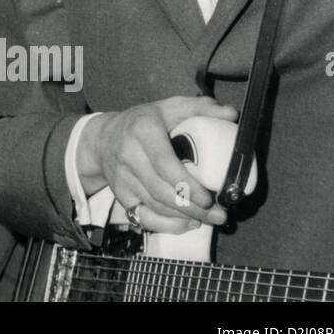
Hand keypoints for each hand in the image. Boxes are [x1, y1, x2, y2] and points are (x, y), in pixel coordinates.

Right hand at [79, 96, 237, 233]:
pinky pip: (142, 216)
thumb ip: (200, 108)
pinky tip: (187, 224)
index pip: (163, 162)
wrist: (102, 138)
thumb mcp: (168, 107)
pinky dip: (166, 225)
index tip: (208, 197)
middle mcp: (128, 155)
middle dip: (192, 207)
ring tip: (210, 219)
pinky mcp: (120, 195)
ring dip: (184, 217)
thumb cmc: (143, 122)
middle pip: (160, 189)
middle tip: (219, 214)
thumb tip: (231, 114)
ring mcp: (122, 178)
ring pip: (154, 205)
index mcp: (142, 131)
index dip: (186, 183)